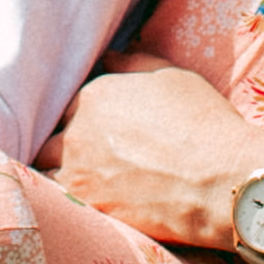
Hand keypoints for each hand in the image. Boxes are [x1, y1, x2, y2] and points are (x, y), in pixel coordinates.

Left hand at [41, 63, 259, 251]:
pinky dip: (57, 194)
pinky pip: (53, 196)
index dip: (82, 111)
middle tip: (84, 148)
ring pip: (45, 163)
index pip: (70, 98)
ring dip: (55, 164)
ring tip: (75, 172)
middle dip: (63, 136)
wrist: (218, 180)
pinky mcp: (86, 206)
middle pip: (53, 130)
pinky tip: (71, 196)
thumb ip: (132, 64)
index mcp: (97, 92)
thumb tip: (107, 57)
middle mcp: (78, 128)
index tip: (95, 123)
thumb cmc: (203, 122)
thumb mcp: (172, 76)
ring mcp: (78, 169)